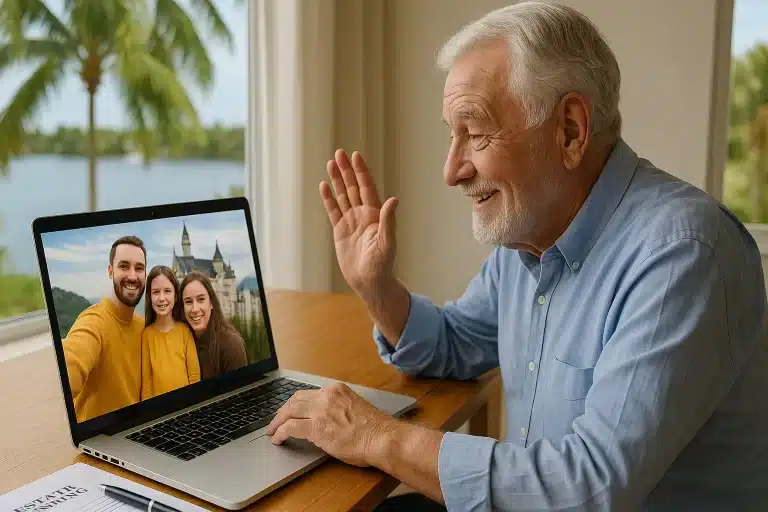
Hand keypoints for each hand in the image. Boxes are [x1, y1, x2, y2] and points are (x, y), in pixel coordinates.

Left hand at [265, 382, 393, 466]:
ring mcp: (321, 410)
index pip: (309, 394)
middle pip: (295, 399)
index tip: (290, 411)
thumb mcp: (354, 409)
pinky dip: (280, 433)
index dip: (295, 404)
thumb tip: (325, 421)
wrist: (382, 438)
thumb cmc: (375, 430)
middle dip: (283, 411)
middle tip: (276, 421)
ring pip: (289, 410)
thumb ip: (337, 410)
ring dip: (278, 421)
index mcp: (337, 390)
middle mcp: (327, 396)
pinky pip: (290, 428)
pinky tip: (277, 439)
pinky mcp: (316, 427)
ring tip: (272, 430)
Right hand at [319, 149, 398, 300]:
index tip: (356, 156)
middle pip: (353, 187)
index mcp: (376, 215)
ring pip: (343, 196)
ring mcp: (351, 221)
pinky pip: (333, 211)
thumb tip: (393, 200)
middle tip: (339, 153)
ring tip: (331, 163)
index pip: (367, 188)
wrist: (370, 282)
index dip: (361, 172)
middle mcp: (363, 214)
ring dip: (337, 180)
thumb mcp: (387, 242)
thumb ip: (389, 221)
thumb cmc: (382, 264)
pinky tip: (324, 186)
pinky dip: (329, 198)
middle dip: (347, 170)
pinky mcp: (341, 230)